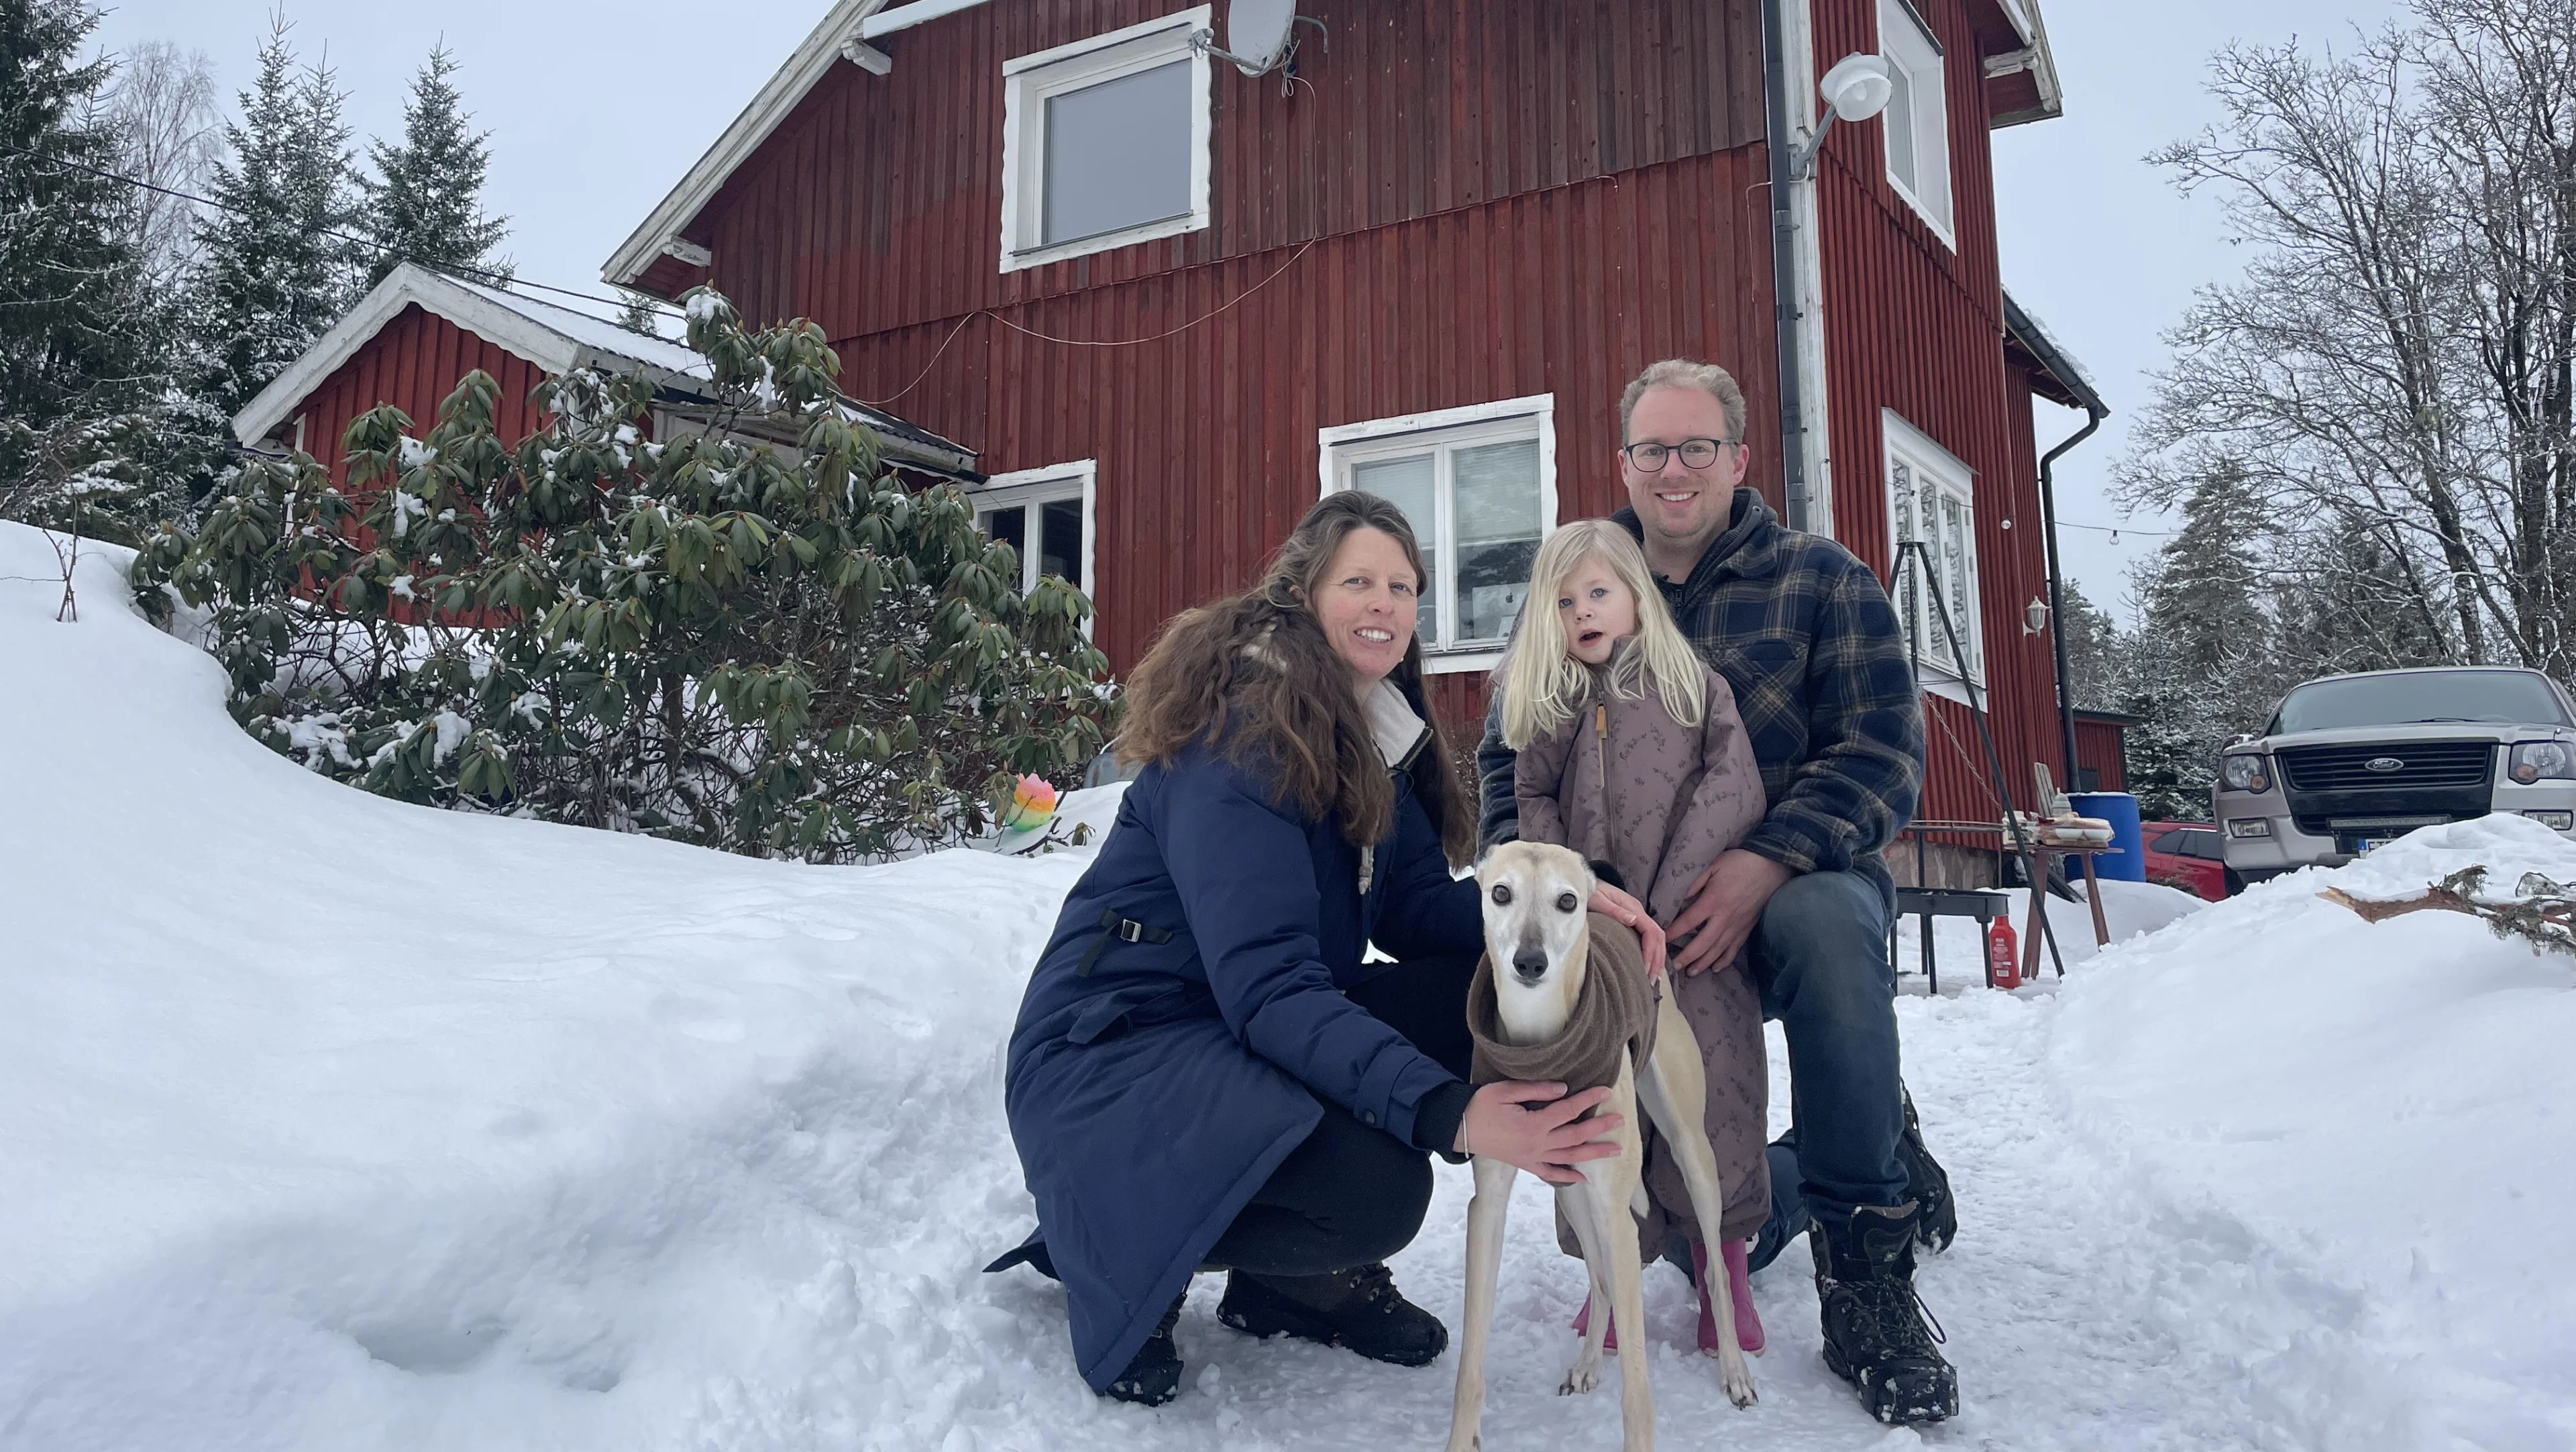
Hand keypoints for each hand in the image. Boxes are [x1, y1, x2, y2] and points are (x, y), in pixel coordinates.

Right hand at [1454, 1081, 1620, 1184]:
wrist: (1459, 1128)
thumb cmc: (1480, 1105)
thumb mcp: (1506, 1090)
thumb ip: (1537, 1090)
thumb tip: (1564, 1089)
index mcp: (1533, 1124)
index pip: (1568, 1110)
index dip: (1589, 1100)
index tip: (1606, 1092)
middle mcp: (1537, 1145)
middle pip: (1576, 1136)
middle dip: (1600, 1128)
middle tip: (1620, 1121)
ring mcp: (1533, 1158)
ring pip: (1569, 1158)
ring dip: (1593, 1154)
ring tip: (1614, 1150)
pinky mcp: (1526, 1165)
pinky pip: (1550, 1174)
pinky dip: (1567, 1178)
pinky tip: (1583, 1179)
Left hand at [1588, 881, 1666, 977]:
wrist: (1585, 882)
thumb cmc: (1590, 892)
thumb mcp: (1598, 900)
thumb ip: (1614, 911)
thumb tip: (1633, 920)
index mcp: (1633, 907)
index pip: (1651, 932)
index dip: (1651, 952)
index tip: (1646, 969)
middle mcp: (1638, 912)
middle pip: (1658, 937)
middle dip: (1657, 959)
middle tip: (1652, 980)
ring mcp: (1637, 916)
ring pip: (1656, 938)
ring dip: (1657, 958)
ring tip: (1653, 978)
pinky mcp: (1632, 920)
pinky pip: (1648, 938)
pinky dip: (1652, 953)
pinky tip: (1648, 965)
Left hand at [1666, 849, 1792, 975]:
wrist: (1770, 867)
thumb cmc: (1739, 863)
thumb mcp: (1713, 865)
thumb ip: (1694, 881)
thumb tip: (1678, 897)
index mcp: (1714, 901)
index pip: (1688, 921)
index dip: (1673, 932)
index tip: (1662, 939)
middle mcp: (1725, 918)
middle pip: (1702, 943)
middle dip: (1687, 956)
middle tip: (1674, 966)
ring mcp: (1737, 925)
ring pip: (1718, 950)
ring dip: (1703, 963)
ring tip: (1690, 972)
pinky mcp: (1747, 928)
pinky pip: (1734, 949)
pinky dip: (1724, 961)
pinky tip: (1716, 968)